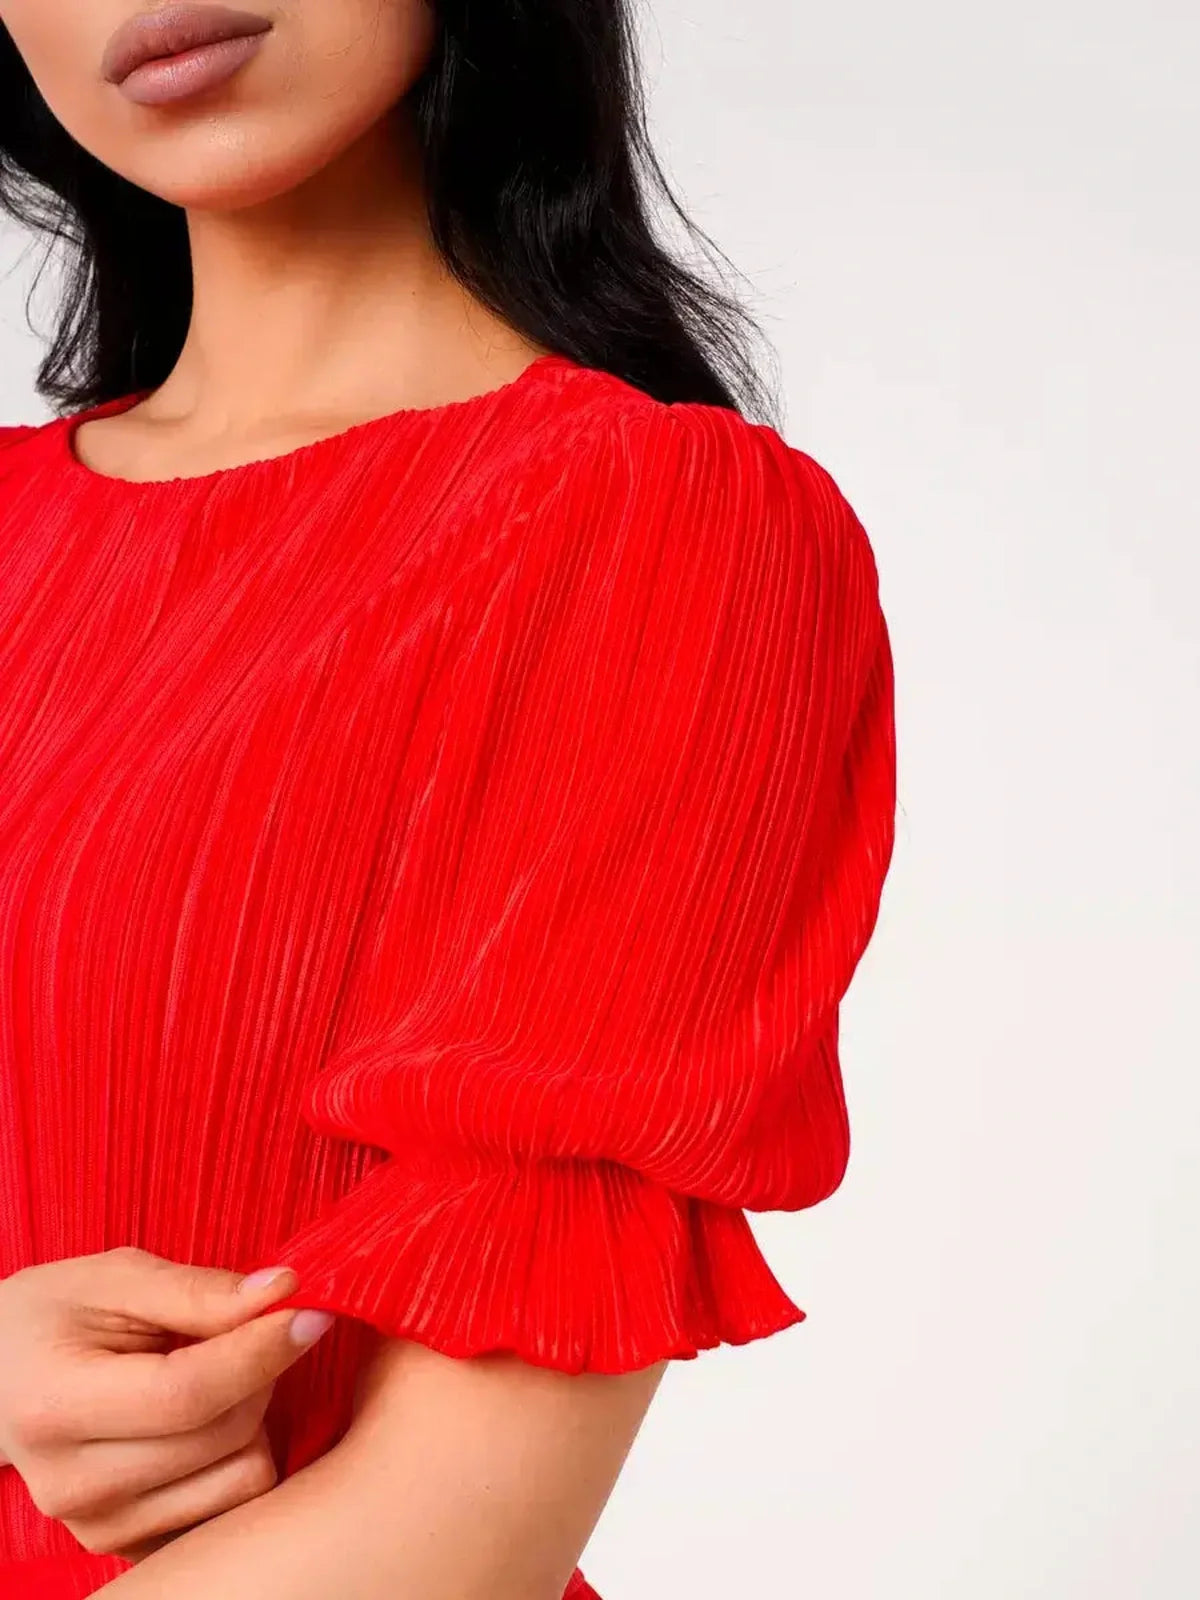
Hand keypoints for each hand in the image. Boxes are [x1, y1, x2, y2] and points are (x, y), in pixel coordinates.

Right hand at [0, 1247, 333, 1561]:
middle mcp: (74, 1485)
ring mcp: (100, 1527)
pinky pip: (232, 1508)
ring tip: (216, 1374)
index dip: (262, 1350)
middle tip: (241, 1330)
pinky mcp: (129, 1546)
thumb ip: (199, 1290)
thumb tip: (284, 1291)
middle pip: (226, 1436)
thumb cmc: (56, 1315)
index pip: (188, 1394)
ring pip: (243, 1478)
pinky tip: (212, 1418)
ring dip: (256, 1416)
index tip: (310, 1311)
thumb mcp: (115, 1278)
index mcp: (56, 1407)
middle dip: (260, 1371)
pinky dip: (241, 1457)